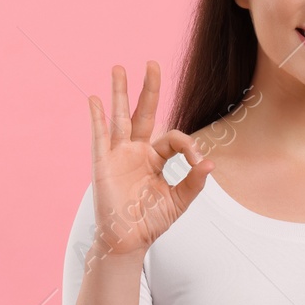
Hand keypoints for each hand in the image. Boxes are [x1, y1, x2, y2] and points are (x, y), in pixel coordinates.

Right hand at [87, 60, 213, 257]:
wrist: (128, 240)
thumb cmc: (151, 221)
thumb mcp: (179, 201)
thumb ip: (194, 182)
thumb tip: (209, 163)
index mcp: (155, 158)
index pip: (173, 138)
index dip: (188, 146)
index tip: (197, 163)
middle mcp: (136, 151)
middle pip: (144, 113)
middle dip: (149, 88)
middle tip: (152, 63)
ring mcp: (118, 155)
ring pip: (120, 117)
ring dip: (119, 93)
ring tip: (118, 68)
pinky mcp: (103, 164)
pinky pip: (100, 136)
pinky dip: (97, 118)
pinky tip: (94, 99)